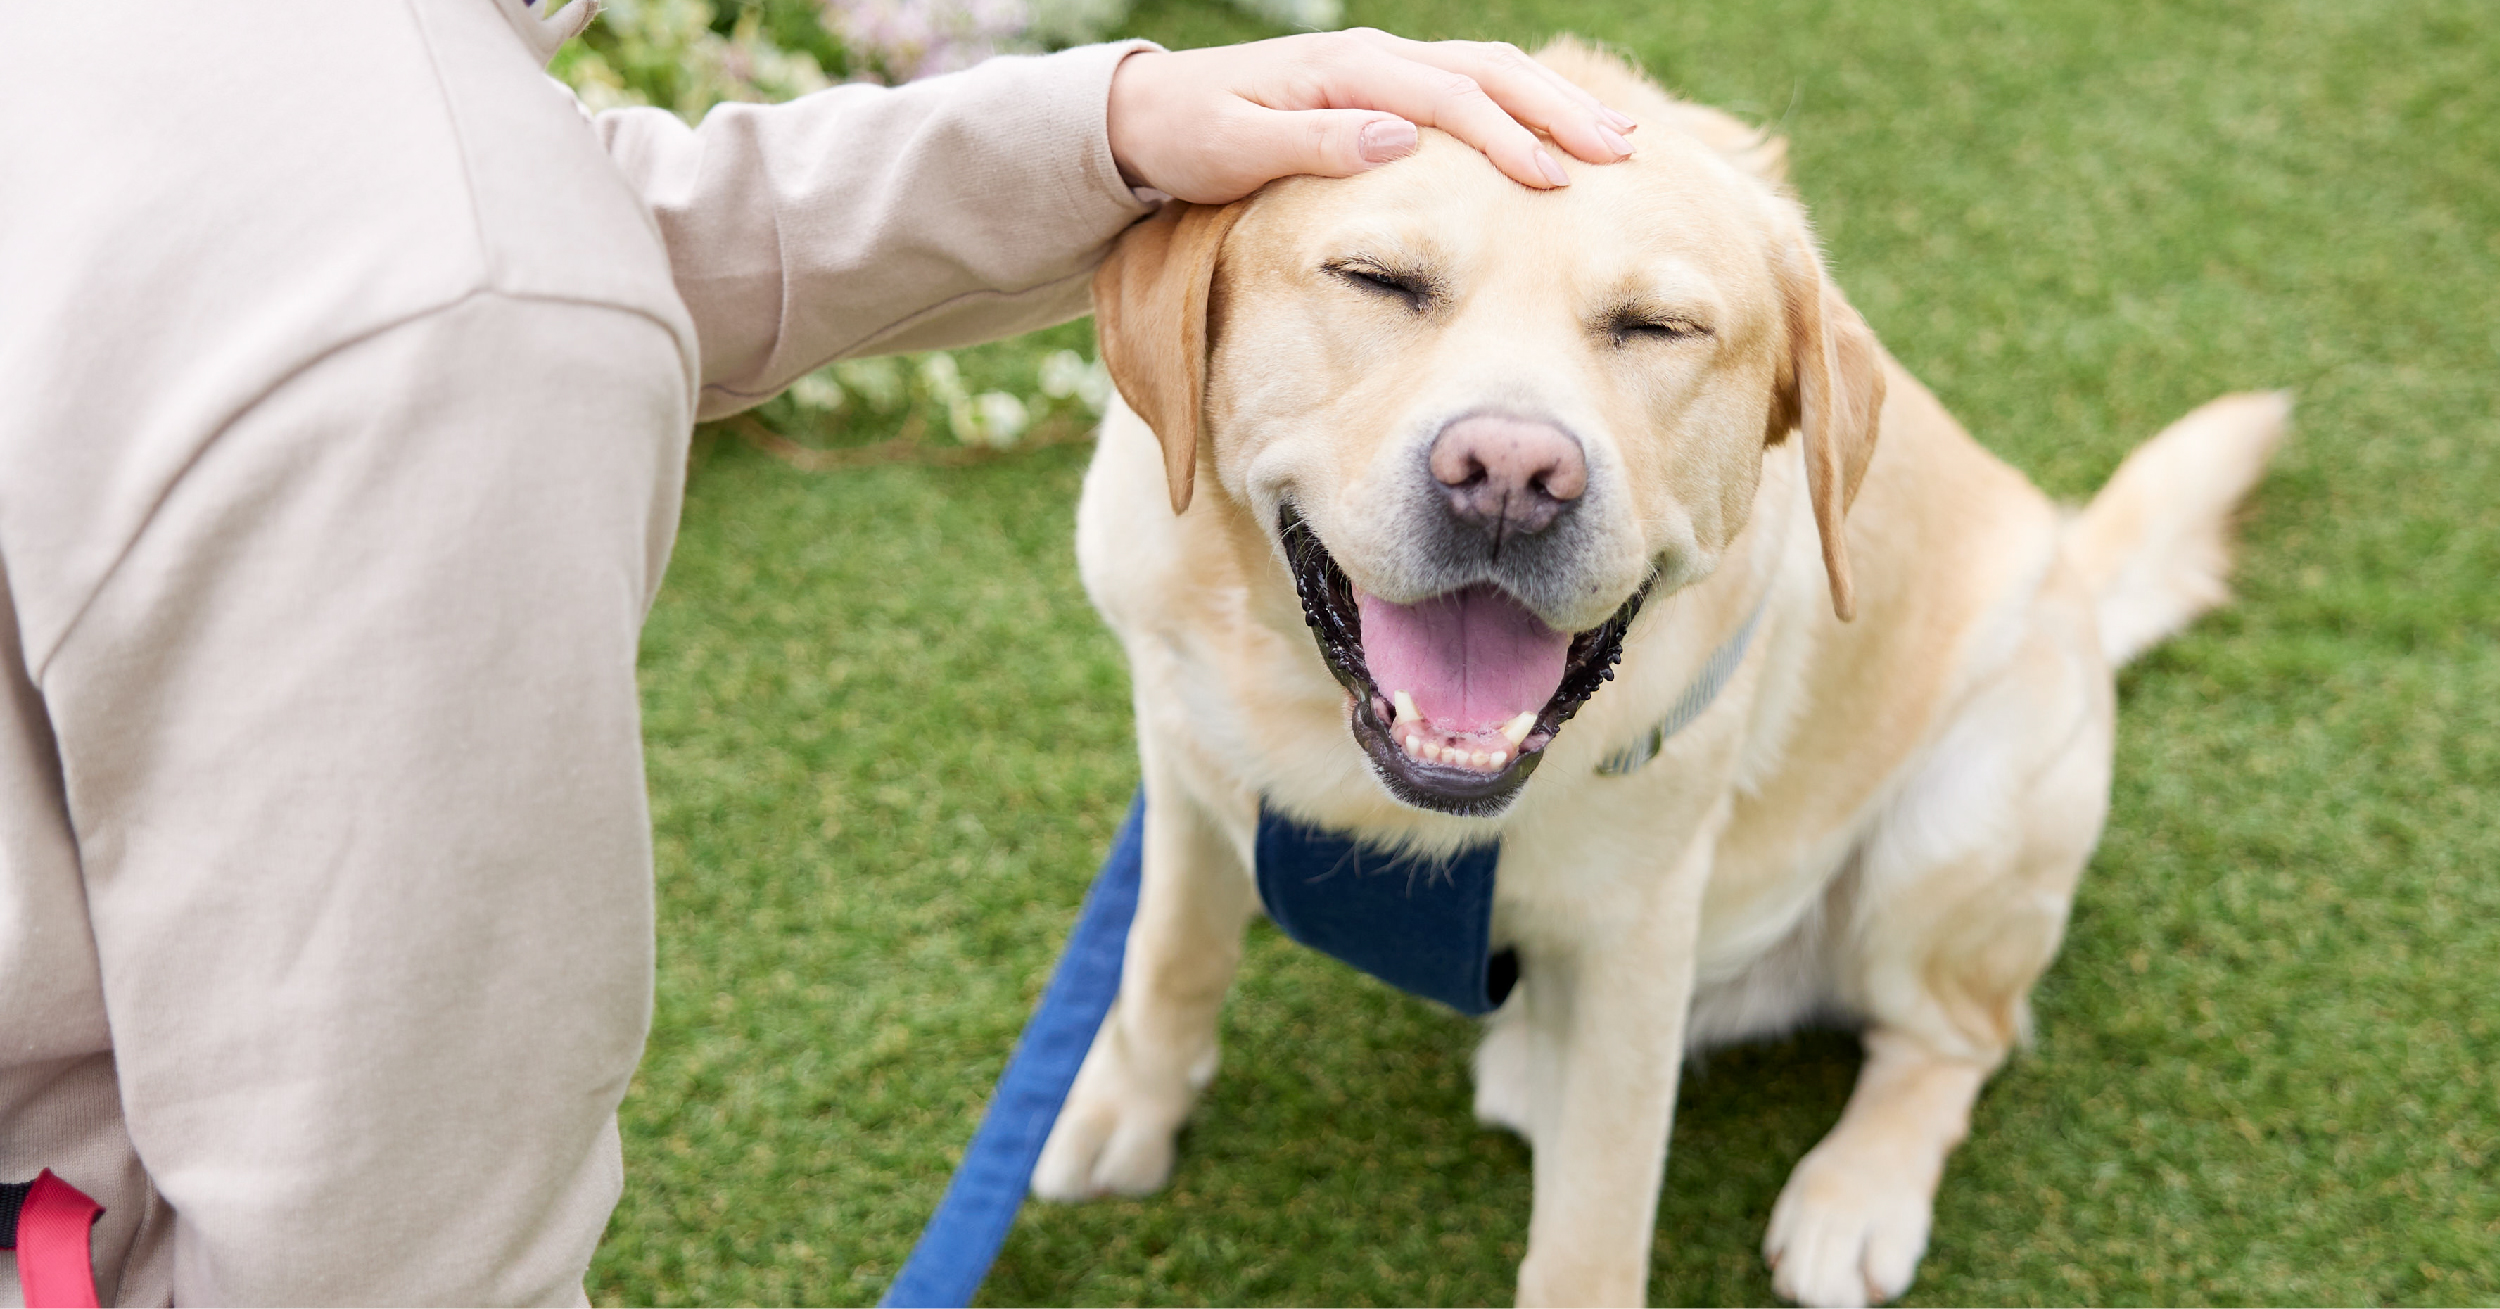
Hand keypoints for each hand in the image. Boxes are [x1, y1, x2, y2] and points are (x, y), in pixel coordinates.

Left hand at [1107, 29, 1637, 203]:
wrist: (1154, 113)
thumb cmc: (1192, 138)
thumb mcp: (1236, 149)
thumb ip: (1316, 145)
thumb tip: (1400, 137)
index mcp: (1346, 72)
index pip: (1448, 100)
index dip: (1506, 139)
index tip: (1555, 181)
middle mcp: (1375, 58)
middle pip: (1488, 73)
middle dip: (1558, 111)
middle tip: (1620, 152)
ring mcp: (1384, 67)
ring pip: (1489, 72)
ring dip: (1554, 103)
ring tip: (1616, 139)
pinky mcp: (1386, 87)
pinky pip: (1470, 85)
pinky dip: (1523, 104)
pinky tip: (1561, 129)